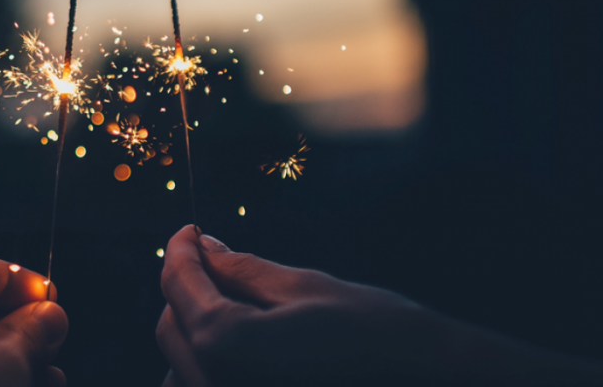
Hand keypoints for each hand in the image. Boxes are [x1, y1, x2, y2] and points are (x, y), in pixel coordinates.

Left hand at [156, 225, 602, 385]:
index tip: (190, 231)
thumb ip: (241, 270)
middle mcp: (213, 385)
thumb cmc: (376, 334)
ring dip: (195, 330)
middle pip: (171, 327)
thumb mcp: (304, 289)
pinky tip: (244, 347)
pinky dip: (210, 367)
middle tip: (211, 257)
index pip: (179, 285)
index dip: (180, 250)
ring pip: (180, 365)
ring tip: (229, 299)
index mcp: (225, 344)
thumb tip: (203, 246)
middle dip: (186, 288)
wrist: (431, 385)